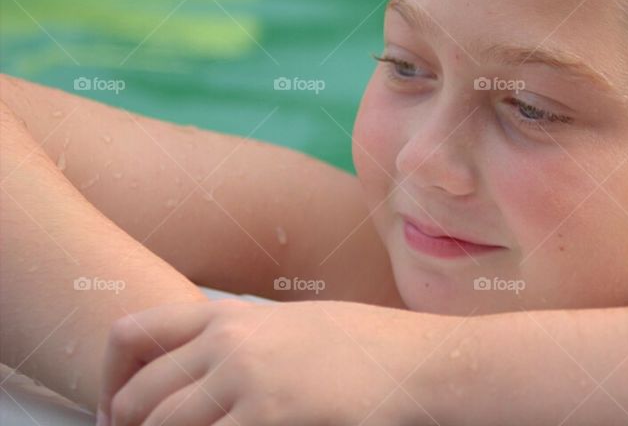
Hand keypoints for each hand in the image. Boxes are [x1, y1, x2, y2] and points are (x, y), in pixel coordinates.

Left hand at [97, 298, 447, 425]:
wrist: (411, 361)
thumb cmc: (360, 346)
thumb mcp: (290, 326)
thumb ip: (242, 340)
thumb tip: (205, 371)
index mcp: (230, 316)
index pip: (134, 334)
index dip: (112, 379)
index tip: (116, 412)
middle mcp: (228, 342)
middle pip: (140, 394)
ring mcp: (245, 379)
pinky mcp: (266, 415)